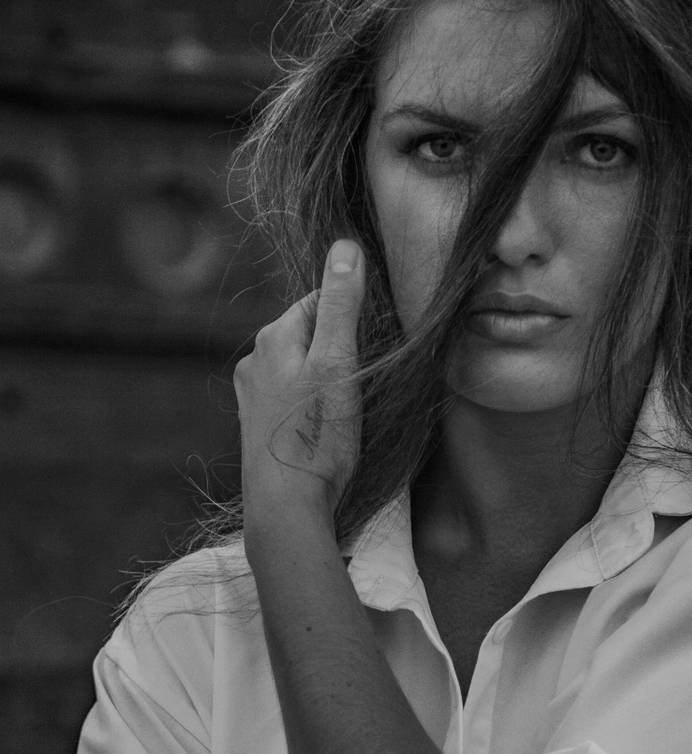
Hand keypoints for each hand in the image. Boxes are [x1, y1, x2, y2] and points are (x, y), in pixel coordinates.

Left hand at [234, 240, 364, 523]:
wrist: (285, 507)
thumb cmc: (315, 437)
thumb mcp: (339, 364)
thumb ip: (342, 304)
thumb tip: (346, 246)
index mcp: (274, 337)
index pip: (323, 301)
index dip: (356, 318)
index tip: (377, 346)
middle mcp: (255, 360)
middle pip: (311, 334)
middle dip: (341, 349)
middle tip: (368, 383)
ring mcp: (251, 395)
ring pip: (301, 367)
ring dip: (327, 379)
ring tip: (348, 411)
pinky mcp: (256, 426)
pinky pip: (292, 398)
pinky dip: (311, 405)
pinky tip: (324, 429)